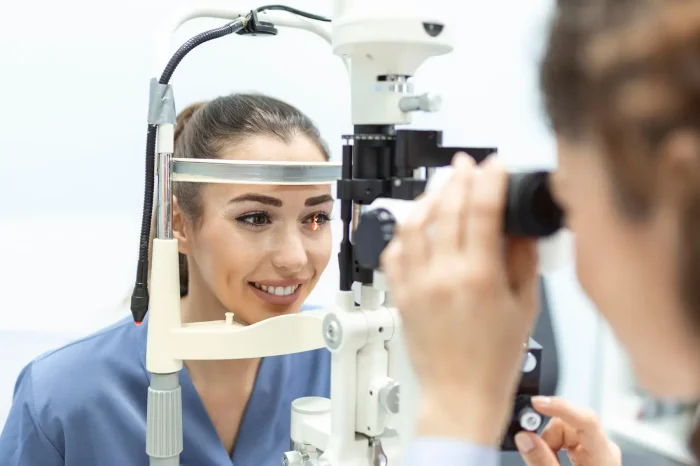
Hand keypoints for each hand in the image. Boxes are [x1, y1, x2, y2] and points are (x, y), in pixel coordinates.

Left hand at [380, 153, 539, 446]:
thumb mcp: (525, 308)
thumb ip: (522, 260)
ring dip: (429, 198)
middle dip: (458, 178)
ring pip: (415, 224)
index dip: (490, 180)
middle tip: (466, 164)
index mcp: (479, 277)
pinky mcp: (400, 294)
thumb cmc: (493, 360)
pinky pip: (395, 252)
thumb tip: (519, 226)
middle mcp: (443, 275)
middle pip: (446, 208)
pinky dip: (405, 231)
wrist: (458, 395)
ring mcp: (416, 283)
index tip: (496, 166)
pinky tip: (417, 224)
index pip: (483, 210)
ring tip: (442, 186)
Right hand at [516, 397, 621, 465]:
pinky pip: (567, 440)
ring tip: (546, 463)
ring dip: (549, 443)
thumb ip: (540, 461)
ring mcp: (599, 452)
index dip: (560, 407)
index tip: (537, 404)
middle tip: (535, 453)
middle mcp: (605, 450)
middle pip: (569, 425)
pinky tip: (552, 462)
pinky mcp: (591, 454)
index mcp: (604, 459)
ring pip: (565, 431)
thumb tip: (525, 436)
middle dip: (548, 436)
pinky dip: (554, 448)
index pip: (586, 420)